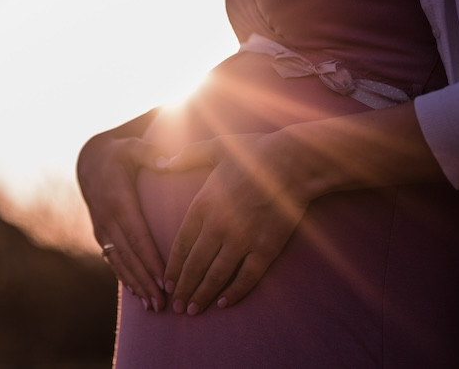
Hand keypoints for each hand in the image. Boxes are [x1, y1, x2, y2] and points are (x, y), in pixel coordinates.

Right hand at [77, 134, 167, 311]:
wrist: (90, 162)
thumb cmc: (119, 154)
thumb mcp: (131, 147)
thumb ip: (150, 153)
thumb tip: (168, 161)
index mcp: (119, 202)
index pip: (137, 236)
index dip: (150, 260)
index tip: (164, 279)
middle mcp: (108, 220)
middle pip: (130, 257)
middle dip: (146, 281)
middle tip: (164, 303)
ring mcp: (103, 230)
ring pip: (120, 264)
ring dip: (137, 286)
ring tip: (154, 306)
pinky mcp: (102, 235)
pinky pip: (114, 261)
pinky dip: (126, 279)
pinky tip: (139, 295)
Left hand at [160, 133, 307, 314]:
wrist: (294, 161)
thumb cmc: (256, 151)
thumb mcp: (216, 148)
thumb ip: (188, 156)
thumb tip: (164, 161)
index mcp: (203, 204)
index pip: (180, 245)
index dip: (172, 268)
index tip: (166, 283)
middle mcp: (218, 226)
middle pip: (194, 266)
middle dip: (183, 289)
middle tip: (175, 307)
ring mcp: (242, 240)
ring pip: (216, 276)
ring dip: (202, 296)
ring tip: (192, 311)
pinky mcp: (266, 248)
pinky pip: (246, 277)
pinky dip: (234, 292)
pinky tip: (223, 303)